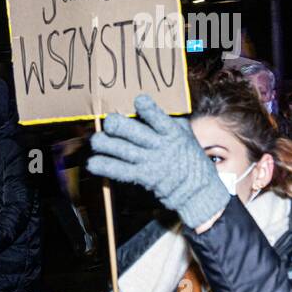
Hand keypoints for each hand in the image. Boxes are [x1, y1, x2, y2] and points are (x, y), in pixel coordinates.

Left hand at [87, 94, 228, 230]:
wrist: (197, 190)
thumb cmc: (191, 159)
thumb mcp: (186, 135)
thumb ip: (170, 121)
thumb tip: (152, 106)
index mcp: (172, 132)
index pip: (157, 117)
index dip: (146, 108)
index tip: (138, 102)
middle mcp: (160, 145)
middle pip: (132, 131)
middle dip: (115, 125)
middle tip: (109, 124)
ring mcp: (150, 162)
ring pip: (122, 149)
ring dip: (104, 144)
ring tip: (96, 141)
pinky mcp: (143, 177)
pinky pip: (120, 170)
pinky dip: (105, 166)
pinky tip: (93, 163)